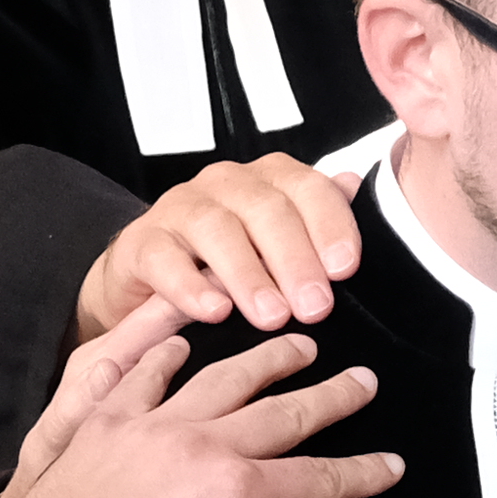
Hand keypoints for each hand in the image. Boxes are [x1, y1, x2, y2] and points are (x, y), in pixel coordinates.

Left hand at [0, 299, 401, 497]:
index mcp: (236, 497)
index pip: (319, 481)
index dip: (362, 475)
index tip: (393, 465)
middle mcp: (202, 445)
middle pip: (284, 411)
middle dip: (332, 396)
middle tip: (364, 379)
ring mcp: (151, 423)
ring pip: (223, 375)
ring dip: (268, 357)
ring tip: (299, 341)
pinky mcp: (105, 418)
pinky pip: (146, 371)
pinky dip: (171, 350)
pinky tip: (189, 340)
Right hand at [78, 150, 367, 341]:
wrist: (148, 277)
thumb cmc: (227, 263)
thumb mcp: (277, 246)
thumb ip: (316, 220)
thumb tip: (354, 187)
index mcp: (269, 180)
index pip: (308, 188)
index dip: (330, 225)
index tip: (346, 269)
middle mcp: (226, 184)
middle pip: (266, 209)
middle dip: (295, 260)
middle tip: (316, 308)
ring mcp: (180, 208)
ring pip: (217, 230)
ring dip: (249, 275)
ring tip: (273, 317)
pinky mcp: (142, 242)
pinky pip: (165, 259)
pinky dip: (190, 287)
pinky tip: (215, 313)